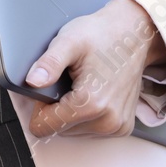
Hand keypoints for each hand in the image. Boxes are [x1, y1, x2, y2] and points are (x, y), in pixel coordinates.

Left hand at [25, 0, 165, 139]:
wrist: (133, 35)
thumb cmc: (102, 35)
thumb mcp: (69, 41)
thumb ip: (49, 63)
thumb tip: (32, 81)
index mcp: (91, 103)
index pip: (46, 126)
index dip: (39, 106)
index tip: (47, 86)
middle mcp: (107, 121)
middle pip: (60, 129)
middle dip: (56, 108)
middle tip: (65, 81)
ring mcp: (117, 127)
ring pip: (74, 131)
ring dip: (70, 113)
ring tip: (79, 85)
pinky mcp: (122, 127)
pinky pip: (90, 130)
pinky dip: (85, 116)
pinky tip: (91, 93)